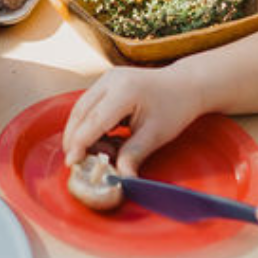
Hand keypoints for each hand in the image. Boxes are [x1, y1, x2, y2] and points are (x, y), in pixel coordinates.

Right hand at [60, 66, 204, 176]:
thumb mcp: (155, 135)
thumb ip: (133, 155)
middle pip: (80, 113)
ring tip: (96, 152)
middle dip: (74, 139)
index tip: (72, 163)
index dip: (79, 144)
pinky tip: (102, 139)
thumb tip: (120, 178)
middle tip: (77, 162)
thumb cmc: (174, 108)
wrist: (185, 85)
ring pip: (81, 109)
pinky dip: (88, 124)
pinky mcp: (106, 82)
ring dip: (80, 132)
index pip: (93, 121)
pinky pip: (88, 105)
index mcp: (124, 91)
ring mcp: (106, 78)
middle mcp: (110, 80)